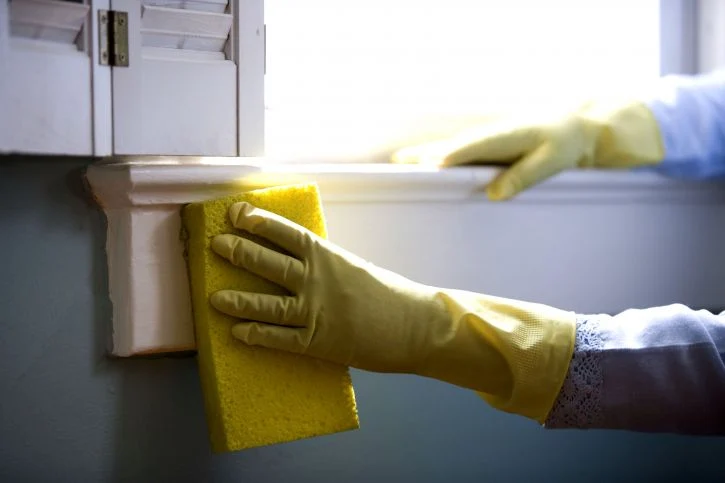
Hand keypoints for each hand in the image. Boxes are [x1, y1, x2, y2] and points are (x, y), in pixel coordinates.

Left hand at [209, 201, 450, 374]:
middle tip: (216, 244)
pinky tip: (237, 333)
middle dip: (240, 251)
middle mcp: (318, 279)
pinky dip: (257, 336)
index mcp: (328, 256)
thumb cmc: (388, 295)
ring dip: (239, 300)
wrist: (415, 325)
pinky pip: (281, 338)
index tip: (236, 212)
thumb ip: (324, 264)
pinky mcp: (318, 341)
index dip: (259, 222)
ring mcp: (316, 310)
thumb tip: (295, 259)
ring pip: (268, 303)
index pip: (287, 234)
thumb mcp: (353, 268)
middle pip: (270, 263)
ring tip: (213, 297)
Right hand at [392, 99, 663, 200]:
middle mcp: (492, 134)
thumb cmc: (566, 143)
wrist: (576, 126)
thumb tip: (495, 193)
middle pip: (455, 145)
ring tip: (400, 161)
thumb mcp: (553, 161)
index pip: (476, 145)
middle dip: (428, 153)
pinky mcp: (488, 145)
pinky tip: (424, 163)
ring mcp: (488, 138)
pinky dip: (439, 156)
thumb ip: (524, 176)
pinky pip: (460, 152)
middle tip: (401, 162)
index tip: (434, 163)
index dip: (455, 154)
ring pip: (453, 147)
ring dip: (427, 153)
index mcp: (509, 135)